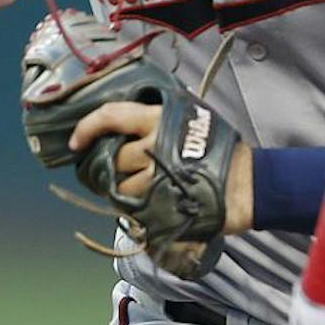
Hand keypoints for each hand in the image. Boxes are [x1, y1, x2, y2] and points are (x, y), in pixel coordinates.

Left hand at [70, 101, 253, 234]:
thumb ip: (160, 119)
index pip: (111, 116)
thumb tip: (124, 124)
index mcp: (160, 119)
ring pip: (120, 186)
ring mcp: (156, 177)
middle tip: (125, 171)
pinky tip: (155, 202)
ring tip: (147, 188)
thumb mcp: (194, 119)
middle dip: (115, 166)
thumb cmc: (223, 150)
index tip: (76, 142)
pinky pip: (132, 208)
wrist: (248, 185)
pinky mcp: (159, 205)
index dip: (87, 128)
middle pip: (114, 157)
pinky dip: (137, 207)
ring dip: (126, 190)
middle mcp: (155, 145)